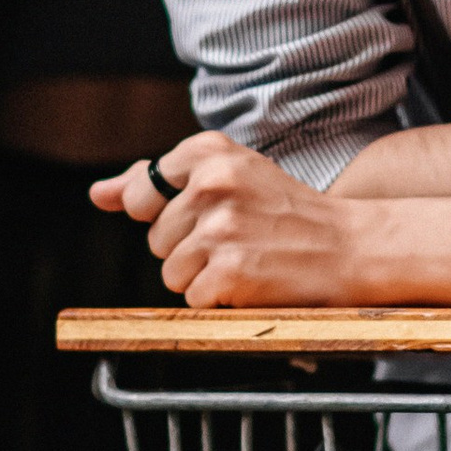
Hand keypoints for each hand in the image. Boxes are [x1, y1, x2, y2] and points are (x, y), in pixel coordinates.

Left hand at [89, 132, 370, 304]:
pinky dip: (219, 300)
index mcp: (209, 151)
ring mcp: (220, 228)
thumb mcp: (229, 177)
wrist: (351, 247)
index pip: (144, 192)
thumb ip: (158, 182)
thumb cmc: (287, 213)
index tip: (210, 214)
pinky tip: (252, 281)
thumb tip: (99, 194)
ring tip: (247, 258)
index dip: (172, 214)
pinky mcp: (229, 271)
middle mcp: (211, 183)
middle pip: (156, 237)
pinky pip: (192, 298)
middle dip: (190, 247)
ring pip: (169, 272)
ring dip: (203, 276)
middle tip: (241, 238)